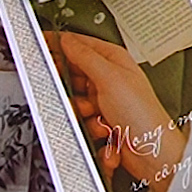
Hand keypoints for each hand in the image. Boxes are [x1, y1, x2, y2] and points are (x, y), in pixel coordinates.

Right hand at [49, 31, 187, 191]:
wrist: (151, 151)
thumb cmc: (142, 113)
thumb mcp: (110, 78)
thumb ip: (86, 57)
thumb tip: (67, 40)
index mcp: (114, 61)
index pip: (80, 46)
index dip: (59, 45)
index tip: (39, 46)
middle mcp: (109, 79)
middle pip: (73, 78)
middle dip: (72, 93)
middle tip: (79, 100)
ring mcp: (104, 101)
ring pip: (74, 104)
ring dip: (85, 117)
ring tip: (101, 120)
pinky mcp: (101, 122)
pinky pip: (81, 123)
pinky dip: (92, 130)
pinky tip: (108, 133)